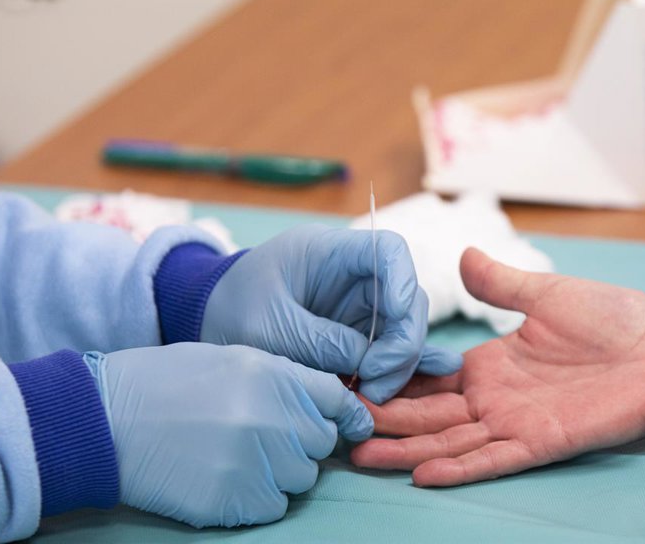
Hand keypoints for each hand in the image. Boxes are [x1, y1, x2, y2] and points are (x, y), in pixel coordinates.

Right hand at [88, 343, 372, 527]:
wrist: (107, 419)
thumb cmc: (165, 382)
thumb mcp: (230, 358)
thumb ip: (283, 379)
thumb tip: (327, 405)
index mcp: (272, 375)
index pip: (338, 399)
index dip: (344, 412)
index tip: (347, 422)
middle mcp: (271, 419)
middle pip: (322, 442)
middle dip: (302, 441)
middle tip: (266, 436)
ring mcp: (254, 464)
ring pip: (301, 479)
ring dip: (282, 472)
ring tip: (240, 455)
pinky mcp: (233, 502)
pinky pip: (273, 507)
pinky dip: (258, 498)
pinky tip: (226, 478)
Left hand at [202, 225, 462, 402]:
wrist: (212, 319)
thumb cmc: (234, 309)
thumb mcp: (270, 328)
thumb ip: (320, 341)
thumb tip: (370, 362)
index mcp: (329, 252)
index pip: (388, 250)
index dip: (403, 280)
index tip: (399, 319)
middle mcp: (354, 276)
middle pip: (405, 296)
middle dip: (403, 339)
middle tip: (377, 380)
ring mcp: (359, 305)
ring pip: (404, 326)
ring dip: (399, 362)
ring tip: (375, 394)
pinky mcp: (357, 333)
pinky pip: (390, 346)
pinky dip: (402, 364)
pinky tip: (433, 375)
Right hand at [350, 248, 644, 485]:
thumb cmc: (616, 320)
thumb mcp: (548, 293)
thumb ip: (501, 283)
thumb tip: (461, 257)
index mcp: (492, 363)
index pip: (429, 377)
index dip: (391, 379)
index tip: (348, 377)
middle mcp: (496, 397)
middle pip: (427, 414)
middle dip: (383, 417)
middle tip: (335, 418)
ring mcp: (516, 422)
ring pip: (449, 441)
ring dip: (406, 448)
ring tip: (360, 450)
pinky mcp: (543, 441)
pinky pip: (493, 458)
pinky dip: (458, 467)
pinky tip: (421, 474)